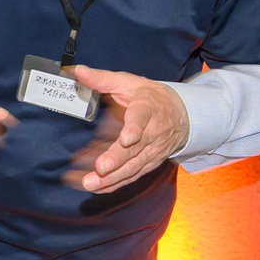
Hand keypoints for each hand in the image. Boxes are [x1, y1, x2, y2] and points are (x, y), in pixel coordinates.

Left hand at [62, 68, 191, 191]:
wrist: (181, 115)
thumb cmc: (150, 97)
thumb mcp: (129, 82)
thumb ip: (102, 78)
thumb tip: (79, 71)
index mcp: (148, 108)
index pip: (141, 118)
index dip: (134, 129)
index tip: (126, 138)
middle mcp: (152, 133)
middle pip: (135, 149)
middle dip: (117, 160)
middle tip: (101, 168)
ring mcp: (151, 152)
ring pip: (132, 168)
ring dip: (111, 179)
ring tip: (90, 184)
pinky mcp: (147, 164)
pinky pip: (129, 176)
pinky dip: (111, 184)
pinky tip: (94, 188)